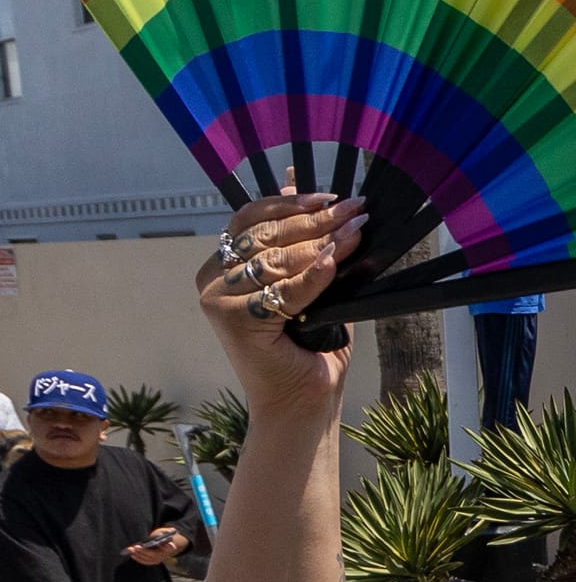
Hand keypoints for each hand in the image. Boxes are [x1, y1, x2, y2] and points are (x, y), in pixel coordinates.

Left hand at [124, 527, 185, 565]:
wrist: (167, 543)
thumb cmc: (164, 536)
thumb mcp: (164, 532)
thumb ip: (161, 533)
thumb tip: (155, 536)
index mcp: (170, 547)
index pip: (170, 547)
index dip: (168, 546)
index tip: (163, 544)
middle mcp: (165, 555)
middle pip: (154, 554)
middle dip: (144, 551)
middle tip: (136, 547)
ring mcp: (159, 559)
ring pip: (148, 559)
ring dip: (138, 554)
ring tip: (130, 549)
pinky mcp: (154, 562)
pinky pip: (145, 561)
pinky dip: (138, 558)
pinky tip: (132, 554)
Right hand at [194, 181, 368, 416]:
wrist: (303, 398)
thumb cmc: (310, 343)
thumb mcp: (309, 281)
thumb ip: (299, 238)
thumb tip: (296, 183)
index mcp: (223, 264)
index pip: (253, 218)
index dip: (293, 204)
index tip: (334, 197)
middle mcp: (212, 278)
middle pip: (266, 236)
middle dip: (317, 221)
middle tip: (356, 210)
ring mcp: (217, 299)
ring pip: (276, 260)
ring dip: (321, 244)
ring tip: (356, 232)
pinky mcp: (231, 320)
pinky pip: (283, 290)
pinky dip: (312, 277)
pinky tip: (334, 262)